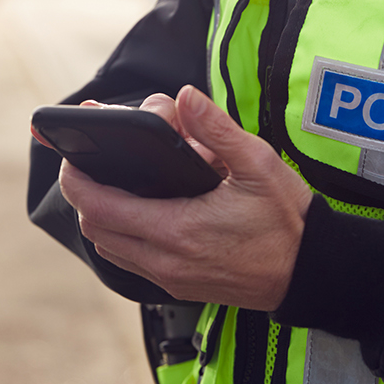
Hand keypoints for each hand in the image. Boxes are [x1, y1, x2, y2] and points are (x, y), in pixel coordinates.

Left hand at [58, 85, 312, 309]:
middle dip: (85, 191)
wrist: (311, 273)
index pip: (100, 206)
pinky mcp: (178, 286)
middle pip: (95, 226)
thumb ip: (217, 129)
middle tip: (94, 160)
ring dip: (103, 214)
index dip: (76, 178)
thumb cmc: (287, 222)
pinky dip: (123, 233)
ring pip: (109, 246)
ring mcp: (170, 278)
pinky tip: (143, 208)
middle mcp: (166, 260)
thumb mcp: (259, 164)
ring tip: (119, 181)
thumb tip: (184, 97)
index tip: (71, 153)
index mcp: (179, 229)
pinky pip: (131, 259)